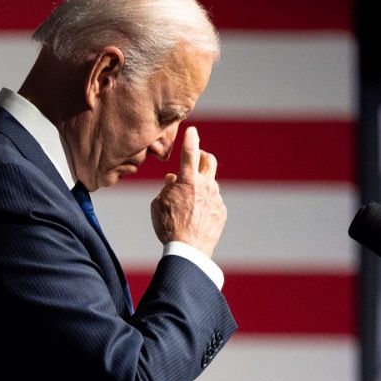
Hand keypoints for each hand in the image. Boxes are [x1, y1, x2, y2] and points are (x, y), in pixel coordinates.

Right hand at [150, 126, 227, 258]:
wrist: (189, 249)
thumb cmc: (168, 226)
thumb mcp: (158, 204)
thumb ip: (167, 188)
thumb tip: (173, 180)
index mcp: (187, 181)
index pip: (190, 153)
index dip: (191, 139)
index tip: (192, 130)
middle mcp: (205, 186)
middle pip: (209, 161)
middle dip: (203, 155)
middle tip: (197, 158)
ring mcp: (216, 198)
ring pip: (210, 184)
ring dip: (200, 186)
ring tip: (188, 200)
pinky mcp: (221, 211)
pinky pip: (213, 202)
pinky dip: (205, 203)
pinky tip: (196, 216)